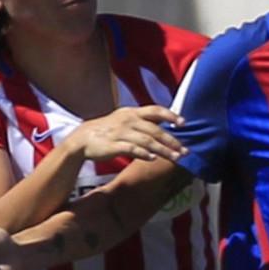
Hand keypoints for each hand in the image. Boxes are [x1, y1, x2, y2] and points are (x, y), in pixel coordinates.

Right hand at [65, 106, 186, 162]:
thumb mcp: (124, 120)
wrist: (82, 139)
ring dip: (163, 150)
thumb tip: (164, 125)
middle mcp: (128, 120)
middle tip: (185, 150)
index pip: (155, 110)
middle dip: (172, 141)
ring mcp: (120, 133)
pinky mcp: (113, 145)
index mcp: (132, 112)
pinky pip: (131, 149)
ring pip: (147, 141)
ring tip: (175, 158)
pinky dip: (144, 154)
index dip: (170, 115)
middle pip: (155, 130)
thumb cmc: (107, 130)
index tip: (183, 123)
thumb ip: (142, 122)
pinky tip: (153, 159)